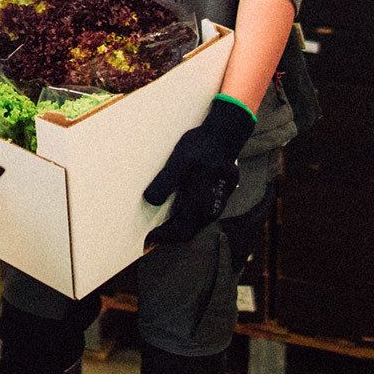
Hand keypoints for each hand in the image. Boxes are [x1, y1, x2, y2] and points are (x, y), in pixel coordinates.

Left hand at [143, 96, 254, 245]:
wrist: (226, 133)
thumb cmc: (202, 146)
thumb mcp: (179, 161)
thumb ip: (165, 182)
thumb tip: (150, 200)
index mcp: (202, 205)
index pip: (181, 232)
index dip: (163, 238)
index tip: (147, 240)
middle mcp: (212, 209)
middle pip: (188, 231)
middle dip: (169, 235)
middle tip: (151, 234)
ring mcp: (217, 203)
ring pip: (196, 223)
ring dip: (178, 225)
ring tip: (160, 222)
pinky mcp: (219, 195)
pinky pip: (201, 213)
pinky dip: (187, 216)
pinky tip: (176, 206)